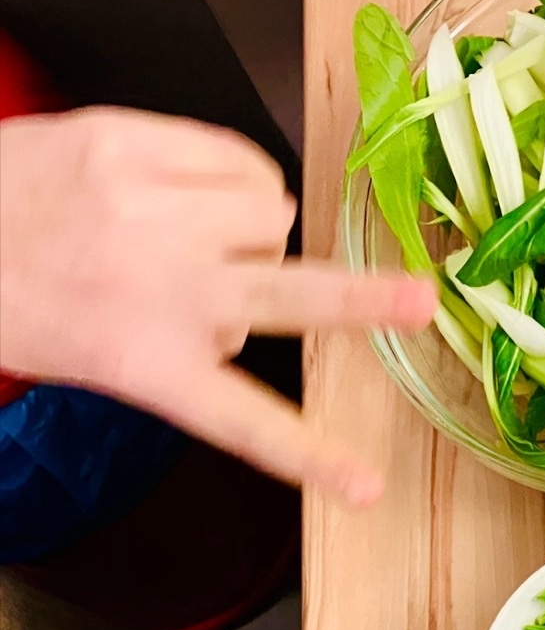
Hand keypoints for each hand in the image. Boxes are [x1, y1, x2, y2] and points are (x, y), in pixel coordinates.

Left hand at [0, 107, 435, 503]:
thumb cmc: (15, 296)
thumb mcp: (97, 354)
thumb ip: (182, 344)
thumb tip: (251, 307)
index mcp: (147, 366)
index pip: (248, 424)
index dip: (313, 457)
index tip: (365, 488)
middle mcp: (160, 289)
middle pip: (291, 298)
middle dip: (365, 303)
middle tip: (419, 302)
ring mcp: (150, 208)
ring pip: (271, 212)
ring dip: (256, 225)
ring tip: (205, 232)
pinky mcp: (133, 141)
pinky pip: (239, 156)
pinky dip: (232, 172)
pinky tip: (198, 188)